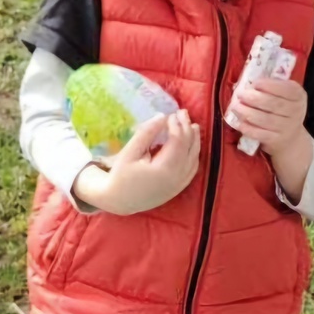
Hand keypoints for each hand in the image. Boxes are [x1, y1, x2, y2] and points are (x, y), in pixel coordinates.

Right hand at [74, 110, 199, 214]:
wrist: (119, 201)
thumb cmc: (121, 175)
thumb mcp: (130, 152)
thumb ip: (146, 134)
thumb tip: (162, 116)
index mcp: (164, 169)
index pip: (178, 141)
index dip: (177, 125)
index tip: (171, 114)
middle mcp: (177, 178)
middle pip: (189, 148)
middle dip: (187, 129)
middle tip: (183, 113)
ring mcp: (179, 185)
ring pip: (194, 159)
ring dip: (194, 141)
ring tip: (192, 125)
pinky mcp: (178, 188)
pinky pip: (192, 169)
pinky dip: (194, 154)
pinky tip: (191, 145)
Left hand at [228, 77, 307, 160]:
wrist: (290, 138)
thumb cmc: (282, 110)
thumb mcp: (283, 95)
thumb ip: (271, 87)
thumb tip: (248, 84)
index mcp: (298, 96)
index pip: (286, 89)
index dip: (269, 85)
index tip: (254, 83)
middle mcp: (296, 111)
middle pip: (274, 104)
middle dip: (255, 99)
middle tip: (240, 95)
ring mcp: (287, 127)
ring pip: (266, 120)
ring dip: (248, 113)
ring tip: (235, 107)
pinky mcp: (277, 140)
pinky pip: (260, 134)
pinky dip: (248, 128)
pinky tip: (238, 123)